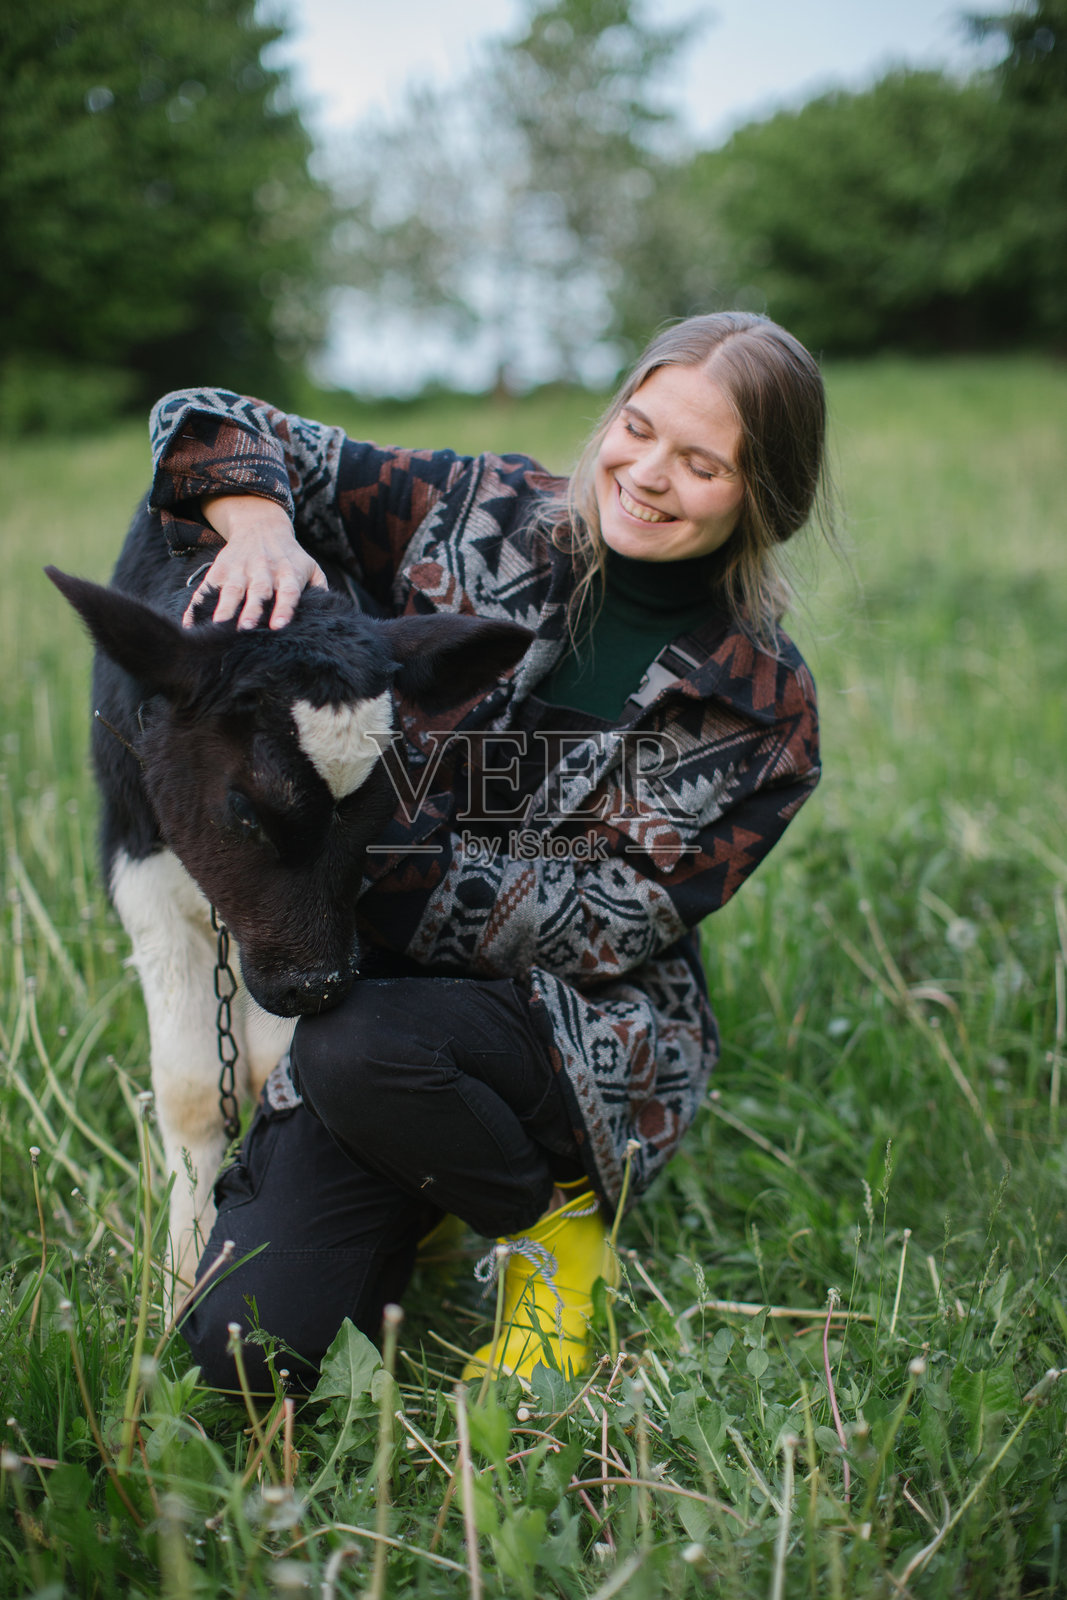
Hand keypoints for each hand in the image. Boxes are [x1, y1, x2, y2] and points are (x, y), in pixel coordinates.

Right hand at [183, 494, 327, 629]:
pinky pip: (206, 589)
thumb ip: (320, 590)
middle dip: (252, 610)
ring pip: (231, 590)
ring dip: (225, 609)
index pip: (289, 591)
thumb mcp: (310, 567)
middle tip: (246, 629)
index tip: (279, 626)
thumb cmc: (290, 557)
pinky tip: (190, 624)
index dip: (285, 608)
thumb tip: (329, 616)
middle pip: (258, 591)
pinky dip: (196, 606)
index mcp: (288, 571)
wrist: (261, 525)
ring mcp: (239, 569)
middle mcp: (263, 569)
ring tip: (218, 627)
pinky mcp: (219, 569)